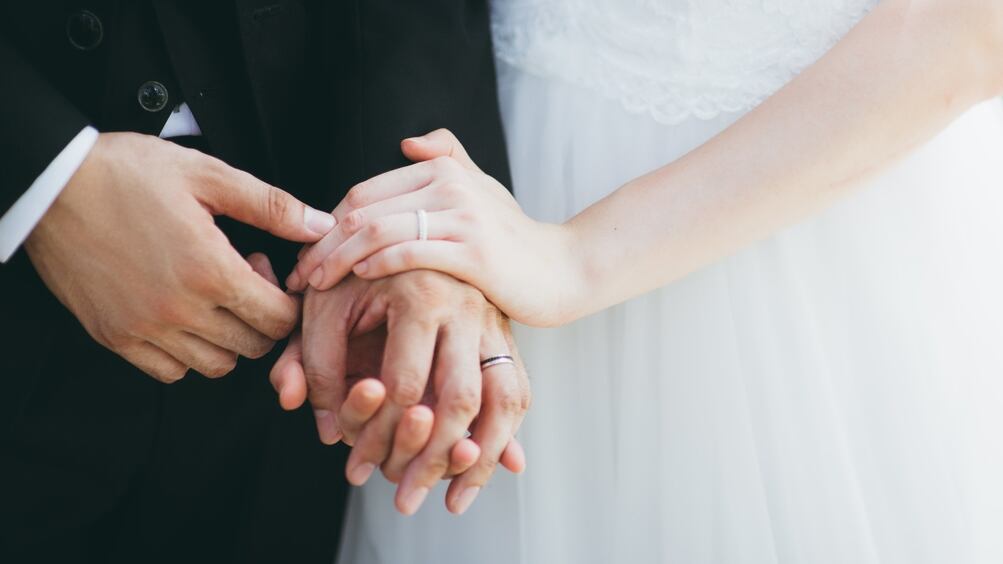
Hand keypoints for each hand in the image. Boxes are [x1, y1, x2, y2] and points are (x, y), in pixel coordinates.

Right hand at [25, 132, 335, 381]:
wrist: (52, 184)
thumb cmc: (129, 173)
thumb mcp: (208, 176)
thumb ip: (271, 206)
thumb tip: (321, 225)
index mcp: (210, 270)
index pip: (279, 319)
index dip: (286, 299)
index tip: (266, 271)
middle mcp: (180, 310)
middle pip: (254, 346)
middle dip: (261, 317)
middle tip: (240, 279)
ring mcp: (145, 329)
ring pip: (216, 365)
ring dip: (227, 338)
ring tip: (211, 296)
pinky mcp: (115, 337)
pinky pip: (170, 372)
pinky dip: (186, 354)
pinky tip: (182, 315)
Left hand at [271, 270, 528, 514]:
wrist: (407, 226)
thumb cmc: (356, 270)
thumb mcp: (324, 305)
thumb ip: (314, 361)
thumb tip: (326, 426)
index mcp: (421, 292)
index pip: (405, 384)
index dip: (376, 434)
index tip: (356, 466)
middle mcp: (468, 307)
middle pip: (460, 400)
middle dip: (430, 459)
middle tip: (405, 501)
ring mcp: (494, 320)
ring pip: (506, 400)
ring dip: (480, 458)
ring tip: (453, 501)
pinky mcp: (507, 335)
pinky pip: (519, 391)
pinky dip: (509, 434)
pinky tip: (494, 469)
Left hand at [286, 129, 582, 326]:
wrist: (562, 270)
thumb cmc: (513, 238)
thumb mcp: (482, 189)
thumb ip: (448, 159)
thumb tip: (407, 143)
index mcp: (443, 169)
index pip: (364, 191)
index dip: (327, 222)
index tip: (308, 253)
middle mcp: (450, 185)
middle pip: (362, 209)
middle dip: (322, 243)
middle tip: (299, 275)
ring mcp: (462, 217)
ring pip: (377, 230)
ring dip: (337, 259)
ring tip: (316, 284)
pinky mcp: (473, 253)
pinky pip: (409, 252)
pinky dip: (375, 263)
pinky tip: (358, 279)